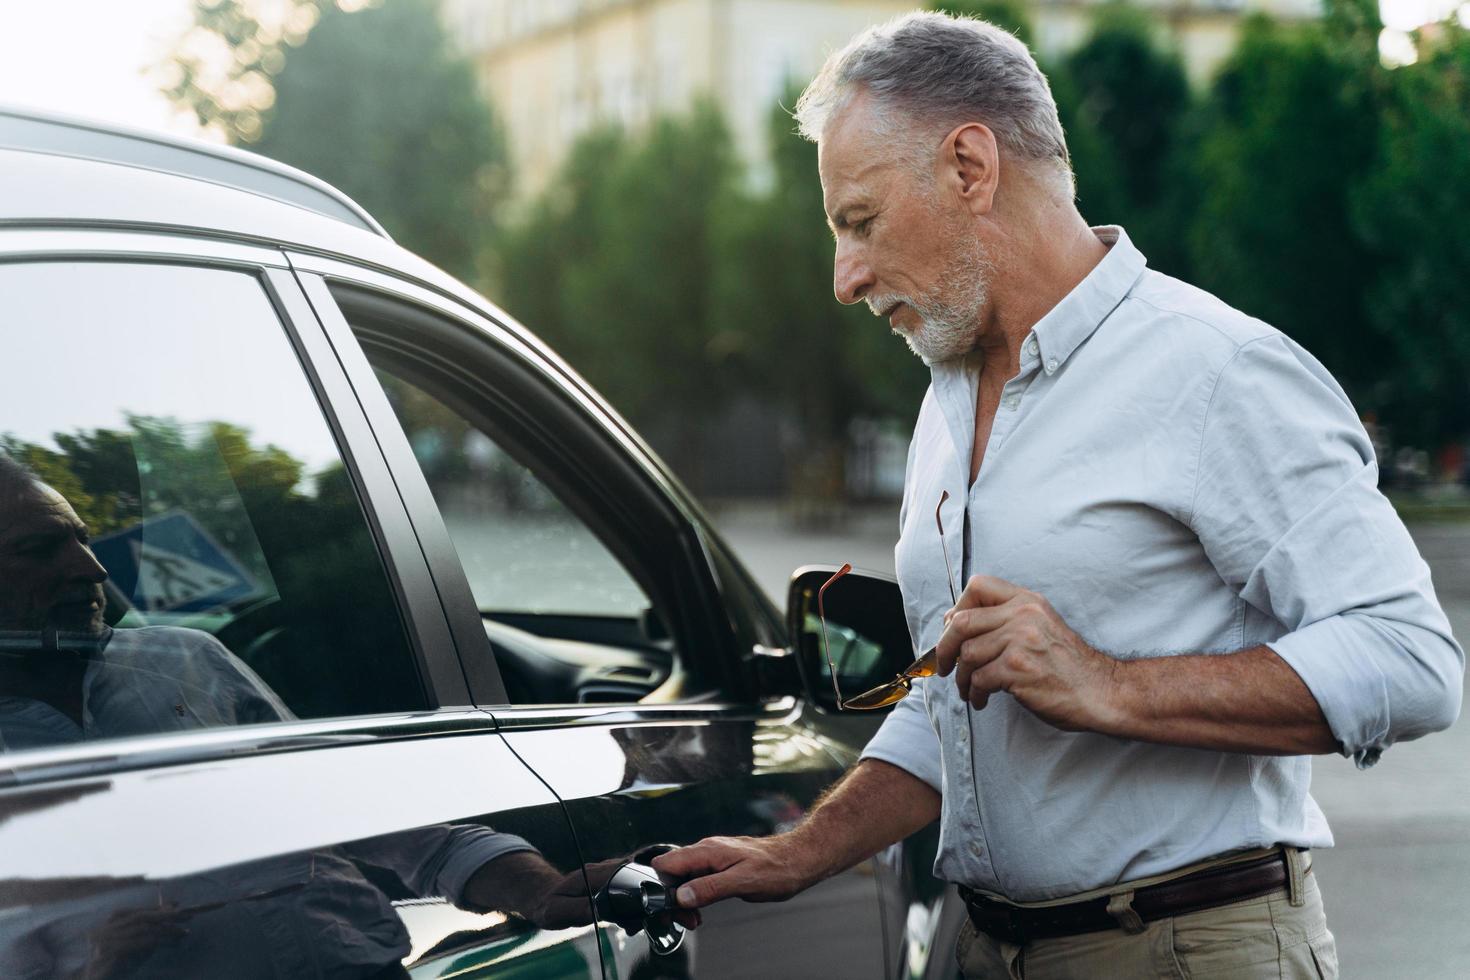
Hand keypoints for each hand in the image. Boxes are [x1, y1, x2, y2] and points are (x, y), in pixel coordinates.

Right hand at [651, 835, 813, 912]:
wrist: (799, 859)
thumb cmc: (776, 869)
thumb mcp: (743, 882)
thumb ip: (710, 887)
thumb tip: (681, 895)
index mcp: (708, 851)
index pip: (666, 863)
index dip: (662, 886)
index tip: (672, 907)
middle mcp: (707, 850)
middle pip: (671, 872)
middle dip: (673, 897)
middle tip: (688, 919)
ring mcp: (713, 856)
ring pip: (684, 876)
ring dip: (684, 898)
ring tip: (696, 917)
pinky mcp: (720, 864)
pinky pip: (697, 878)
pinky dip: (695, 894)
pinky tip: (703, 908)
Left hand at [935, 576, 1118, 731]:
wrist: (1101, 691)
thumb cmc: (1068, 665)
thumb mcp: (1041, 626)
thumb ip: (1007, 619)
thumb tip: (956, 622)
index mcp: (1028, 601)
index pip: (977, 586)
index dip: (957, 607)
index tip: (951, 629)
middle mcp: (1023, 615)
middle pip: (962, 621)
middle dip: (945, 647)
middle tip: (945, 665)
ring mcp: (1021, 641)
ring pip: (968, 654)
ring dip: (962, 677)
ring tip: (969, 689)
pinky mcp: (1018, 669)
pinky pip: (979, 679)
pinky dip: (975, 692)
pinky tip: (982, 699)